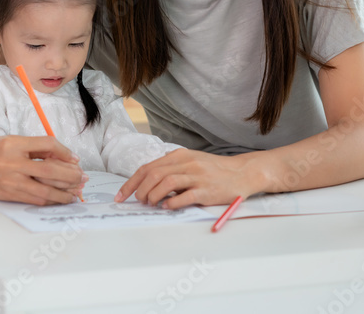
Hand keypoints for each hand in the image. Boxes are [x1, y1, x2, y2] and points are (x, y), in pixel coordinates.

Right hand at [0, 135, 86, 204]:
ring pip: (44, 190)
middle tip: (83, 178)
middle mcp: (12, 163)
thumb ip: (38, 147)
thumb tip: (66, 157)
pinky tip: (60, 199)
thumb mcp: (15, 140)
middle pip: (49, 170)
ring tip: (76, 193)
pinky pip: (34, 199)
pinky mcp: (8, 195)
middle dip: (70, 175)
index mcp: (15, 144)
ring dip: (64, 193)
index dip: (65, 151)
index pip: (47, 145)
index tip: (75, 158)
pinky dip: (50, 200)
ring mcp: (10, 181)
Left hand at [114, 149, 256, 209]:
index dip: (131, 183)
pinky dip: (172, 203)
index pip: (148, 168)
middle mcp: (187, 164)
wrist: (242, 173)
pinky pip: (185, 196)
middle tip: (139, 202)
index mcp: (180, 156)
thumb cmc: (214, 170)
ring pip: (166, 183)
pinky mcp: (206, 190)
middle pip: (154, 174)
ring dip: (153, 196)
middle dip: (139, 190)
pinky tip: (167, 207)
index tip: (121, 195)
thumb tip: (148, 185)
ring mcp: (197, 176)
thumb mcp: (191, 162)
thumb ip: (171, 169)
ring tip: (151, 204)